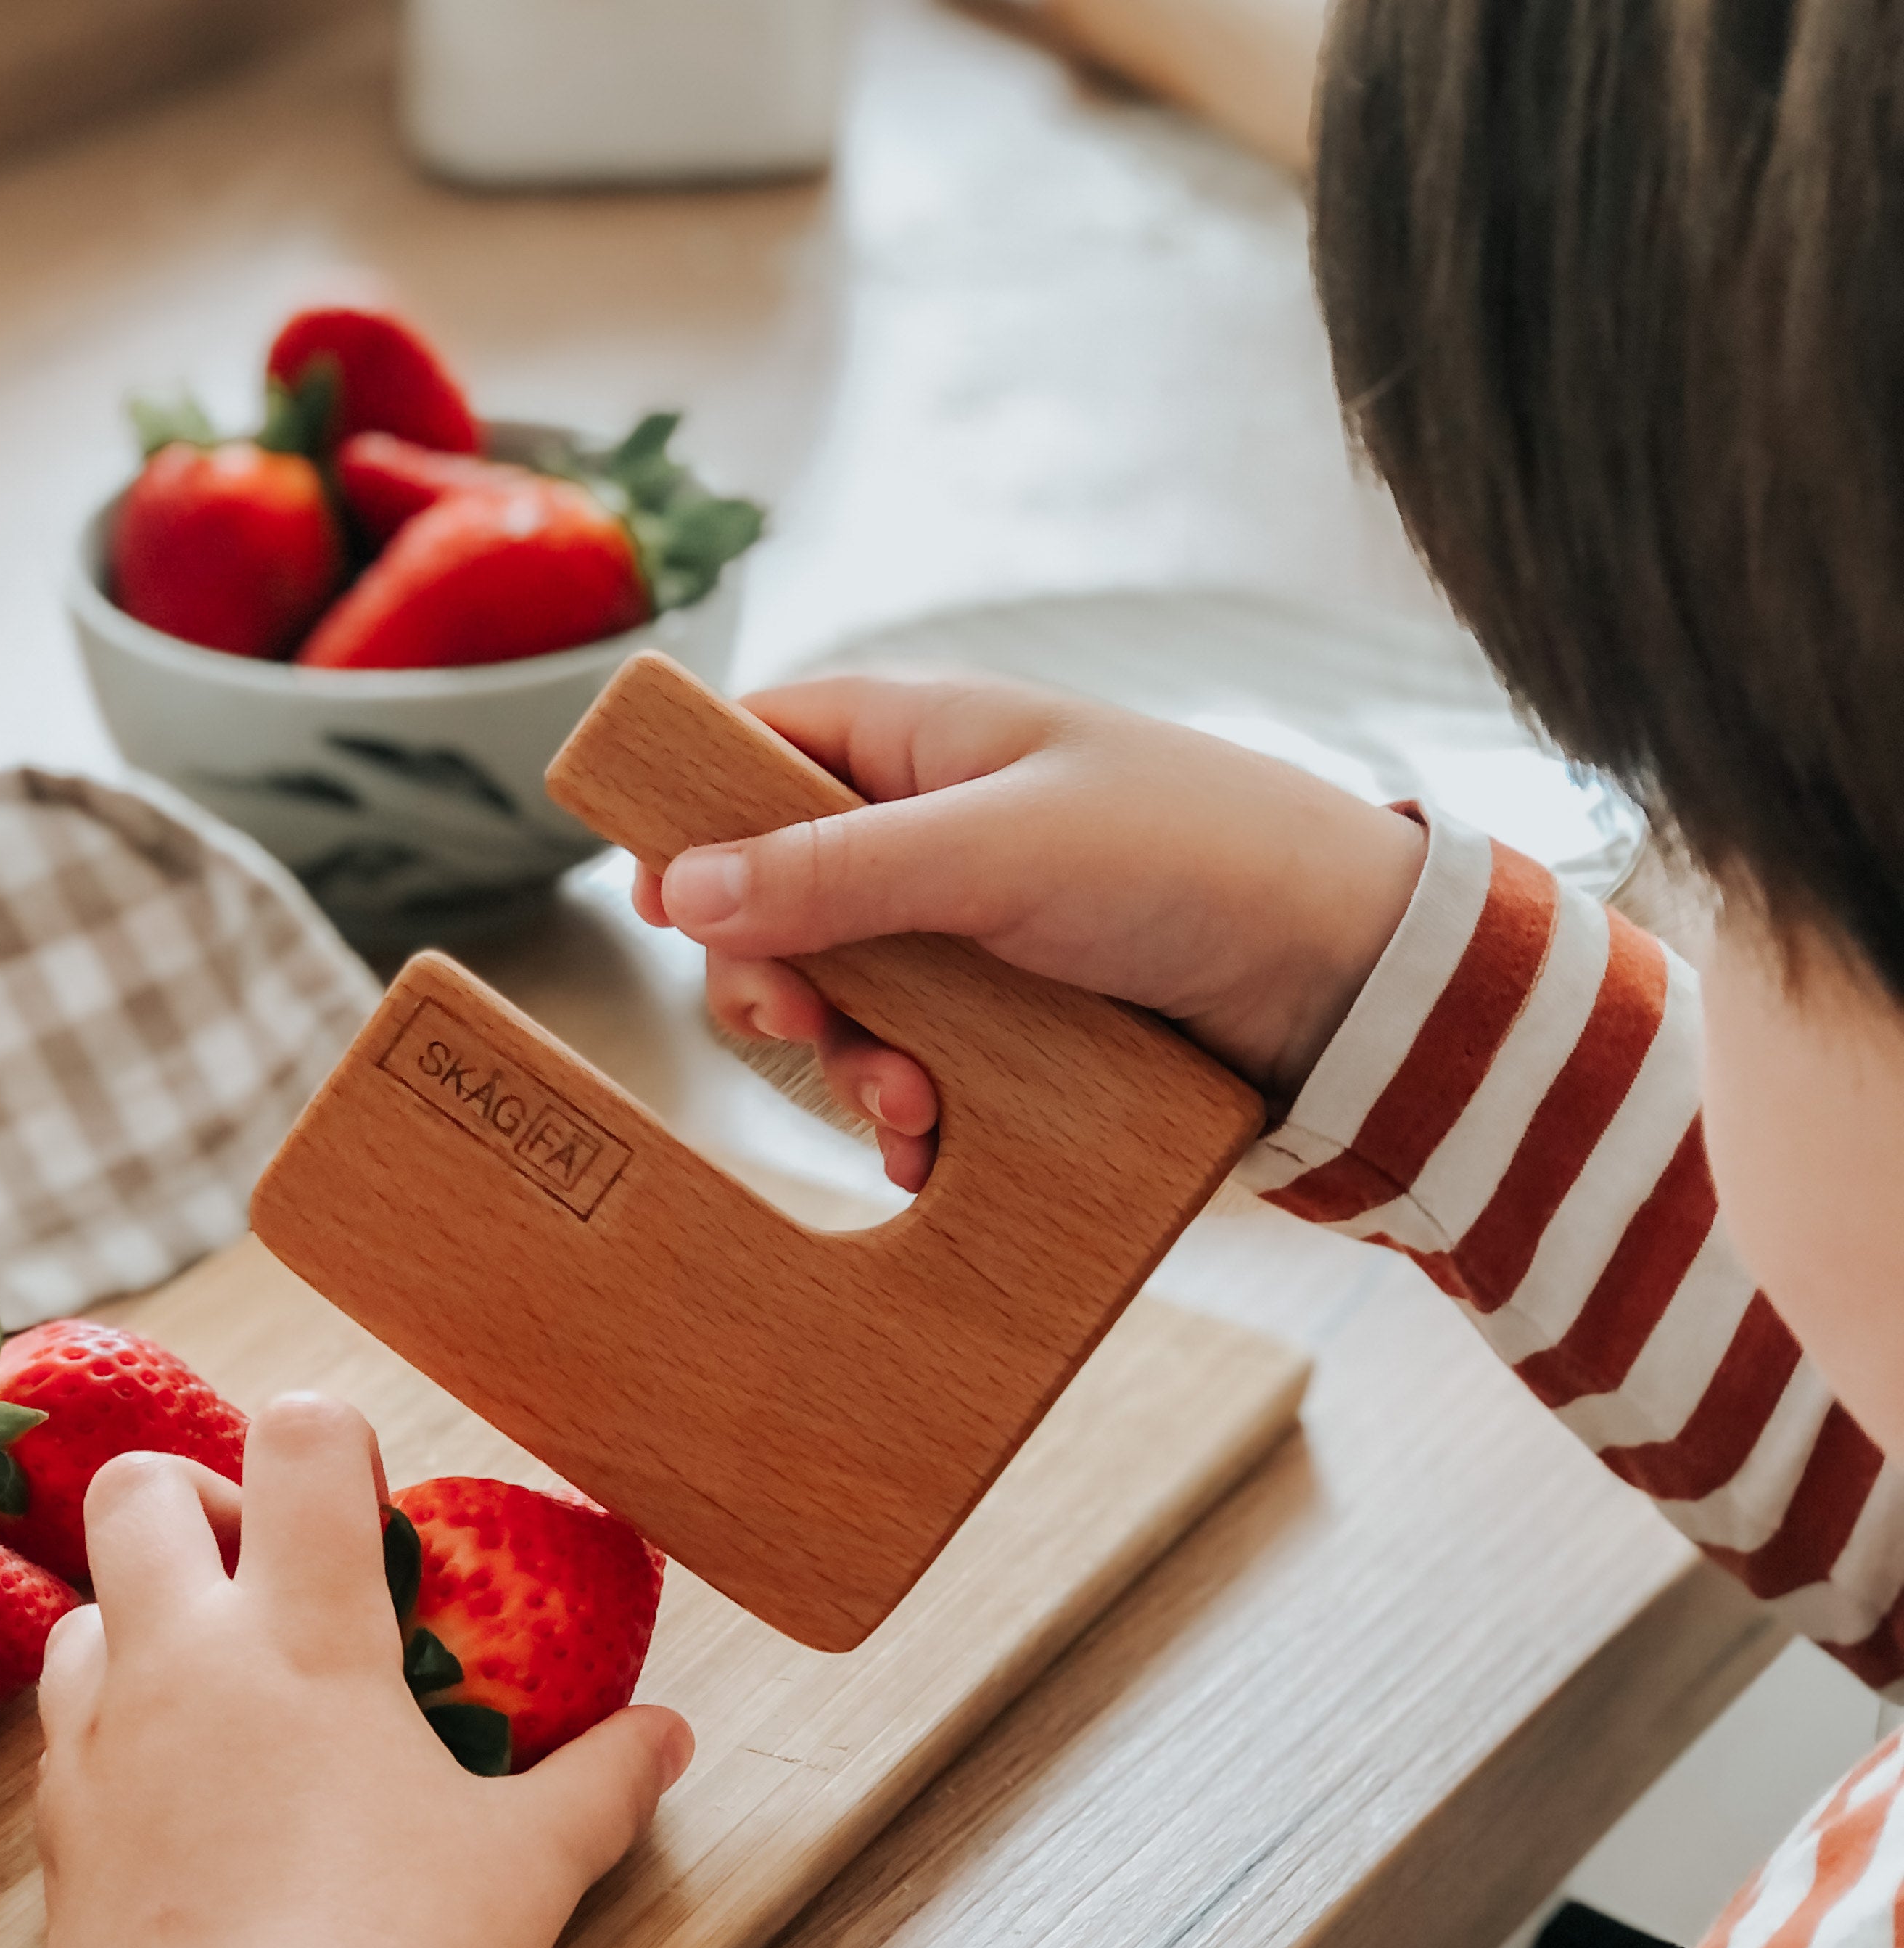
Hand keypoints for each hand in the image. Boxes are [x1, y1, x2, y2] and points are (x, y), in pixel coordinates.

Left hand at [36, 1394, 691, 1947]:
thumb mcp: (530, 1864)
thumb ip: (603, 1780)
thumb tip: (667, 1737)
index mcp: (308, 1638)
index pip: (298, 1438)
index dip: (332, 1436)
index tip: (363, 1507)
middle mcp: (186, 1666)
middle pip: (138, 1491)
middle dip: (199, 1501)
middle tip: (264, 1574)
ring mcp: (101, 1751)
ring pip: (81, 1613)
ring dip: (143, 1620)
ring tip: (217, 1688)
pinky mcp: (55, 1844)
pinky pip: (58, 1738)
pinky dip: (108, 1730)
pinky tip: (176, 1794)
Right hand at [635, 676, 1426, 1190]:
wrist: (1349, 975)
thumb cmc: (1188, 858)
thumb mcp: (995, 851)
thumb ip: (833, 868)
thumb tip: (675, 883)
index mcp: (922, 739)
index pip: (757, 747)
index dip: (692, 819)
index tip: (657, 901)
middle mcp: (934, 827)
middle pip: (779, 894)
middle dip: (779, 973)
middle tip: (800, 1025)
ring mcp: (974, 926)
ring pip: (846, 994)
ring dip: (853, 1061)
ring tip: (912, 1106)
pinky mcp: (1014, 1015)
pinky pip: (915, 1059)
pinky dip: (907, 1110)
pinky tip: (928, 1148)